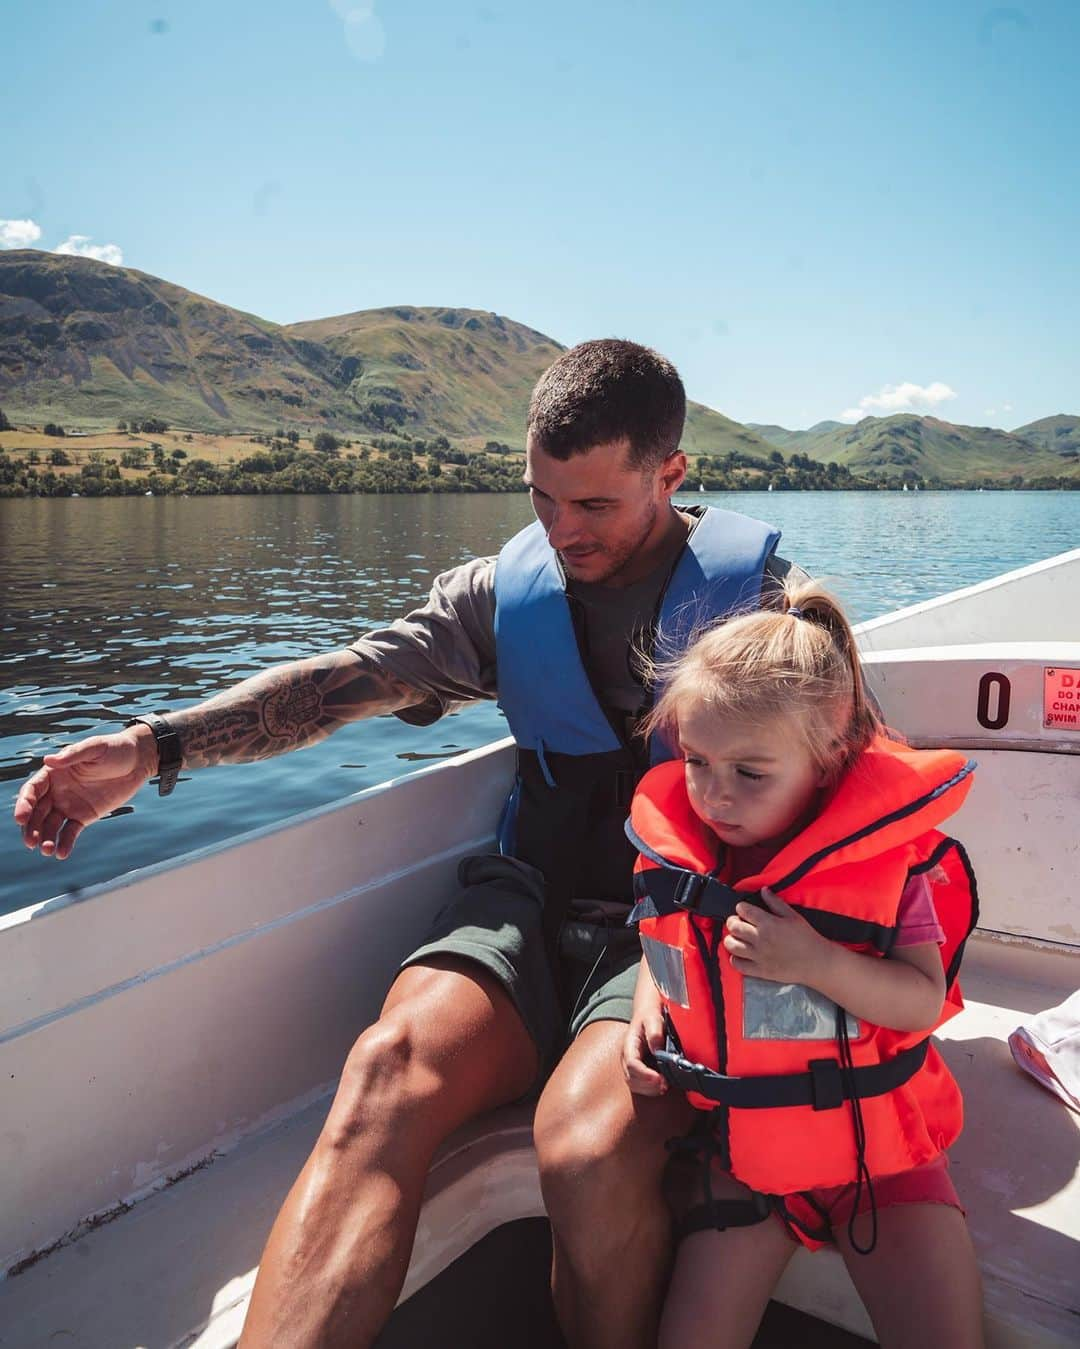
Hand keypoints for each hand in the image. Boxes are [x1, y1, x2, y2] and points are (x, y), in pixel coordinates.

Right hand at [13, 727, 158, 858]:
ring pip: (50, 825)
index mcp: (54, 773)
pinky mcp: (84, 816)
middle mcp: (57, 791)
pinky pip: (70, 832)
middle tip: (31, 842)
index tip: (21, 818)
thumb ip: (73, 755)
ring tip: (47, 851)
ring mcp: (69, 805)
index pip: (32, 791)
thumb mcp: (95, 748)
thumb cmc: (114, 749)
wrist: (138, 761)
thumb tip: (47, 761)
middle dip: (31, 828)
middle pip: (37, 812)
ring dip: (46, 839)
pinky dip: (65, 843)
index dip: (24, 804)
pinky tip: (62, 854)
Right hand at [622, 1004, 668, 1096]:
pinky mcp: (637, 1070)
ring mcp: (630, 1065)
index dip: (645, 1074)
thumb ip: (655, 1032)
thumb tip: (657, 1048)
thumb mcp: (653, 1019)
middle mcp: (626, 1057)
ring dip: (649, 1089)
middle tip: (665, 1085)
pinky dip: (650, 1089)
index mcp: (629, 1044)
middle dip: (648, 1085)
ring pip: (634, 1084)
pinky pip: (639, 1085)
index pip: (631, 1064)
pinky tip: (661, 1086)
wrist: (647, 1016)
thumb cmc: (650, 1017)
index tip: (659, 1078)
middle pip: (631, 1077)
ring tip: (664, 1087)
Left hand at [723, 887, 828, 985]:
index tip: (744, 910)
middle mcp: (760, 939)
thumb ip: (775, 902)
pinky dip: (735, 959)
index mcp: (768, 923)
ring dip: (731, 939)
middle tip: (737, 922)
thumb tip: (763, 890)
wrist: (816, 962)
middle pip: (733, 926)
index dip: (741, 907)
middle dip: (732, 921)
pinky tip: (741, 954)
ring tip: (737, 938)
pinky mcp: (759, 970)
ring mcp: (758, 956)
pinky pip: (737, 964)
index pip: (743, 910)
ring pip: (731, 945)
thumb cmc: (807, 938)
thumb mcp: (793, 916)